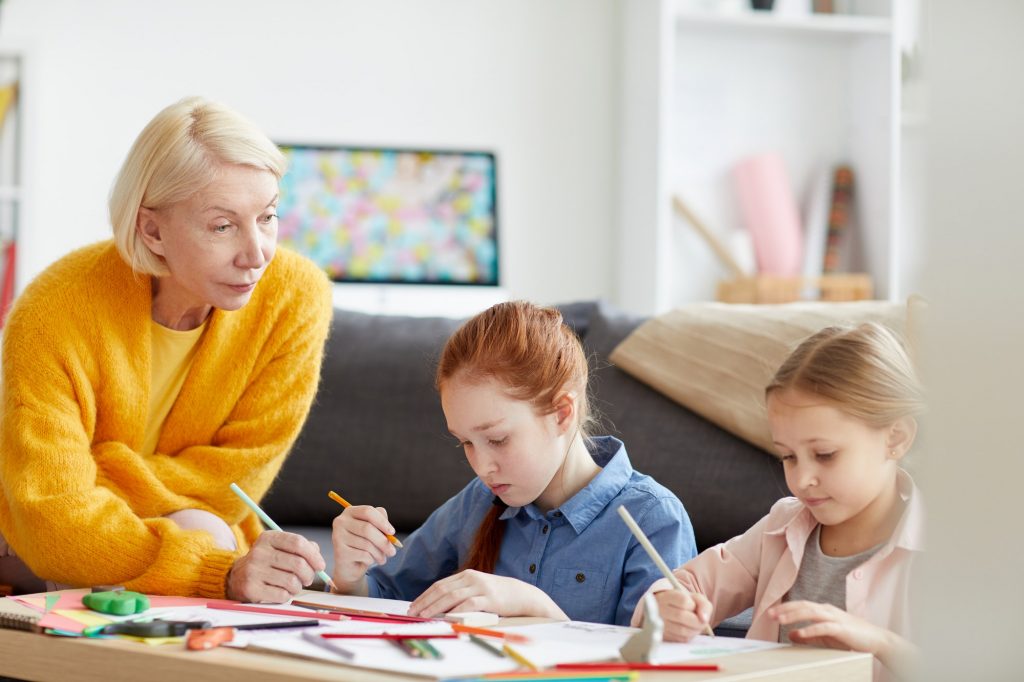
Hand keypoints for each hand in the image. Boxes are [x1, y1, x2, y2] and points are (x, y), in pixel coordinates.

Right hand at [225, 530, 325, 602]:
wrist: (235, 578)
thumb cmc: (266, 563)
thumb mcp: (279, 548)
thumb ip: (300, 547)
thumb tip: (316, 554)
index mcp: (268, 538)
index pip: (298, 543)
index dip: (314, 555)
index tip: (320, 566)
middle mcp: (259, 552)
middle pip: (298, 563)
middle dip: (309, 574)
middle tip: (308, 579)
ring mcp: (253, 571)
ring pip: (292, 581)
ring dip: (298, 587)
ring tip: (294, 586)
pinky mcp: (251, 589)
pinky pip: (282, 595)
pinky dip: (288, 596)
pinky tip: (282, 592)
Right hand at [331, 505, 397, 589]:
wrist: (349, 566)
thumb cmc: (363, 545)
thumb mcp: (374, 531)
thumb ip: (381, 524)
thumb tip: (389, 530)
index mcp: (350, 512)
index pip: (367, 511)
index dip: (382, 521)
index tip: (392, 532)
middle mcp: (341, 522)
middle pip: (367, 528)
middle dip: (383, 541)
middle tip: (393, 552)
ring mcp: (338, 536)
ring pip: (366, 544)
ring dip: (379, 553)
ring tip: (382, 558)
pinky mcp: (339, 552)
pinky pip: (363, 555)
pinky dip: (371, 559)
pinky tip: (370, 561)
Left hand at [407, 570, 567, 619]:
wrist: (522, 595)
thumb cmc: (497, 595)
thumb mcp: (477, 589)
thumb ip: (461, 593)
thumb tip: (438, 605)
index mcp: (466, 575)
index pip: (440, 585)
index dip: (425, 595)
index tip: (414, 606)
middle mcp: (471, 578)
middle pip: (442, 589)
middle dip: (425, 602)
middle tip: (413, 613)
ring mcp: (480, 587)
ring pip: (452, 596)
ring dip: (435, 607)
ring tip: (424, 616)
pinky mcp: (489, 598)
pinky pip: (469, 604)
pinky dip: (456, 610)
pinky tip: (447, 617)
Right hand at [652, 587, 713, 641]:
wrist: (669, 612)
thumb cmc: (684, 605)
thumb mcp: (695, 599)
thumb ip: (704, 605)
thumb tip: (704, 620)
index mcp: (667, 597)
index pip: (683, 601)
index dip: (693, 605)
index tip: (693, 606)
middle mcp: (660, 609)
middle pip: (681, 616)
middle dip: (697, 620)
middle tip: (700, 620)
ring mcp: (660, 624)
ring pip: (682, 630)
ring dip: (695, 629)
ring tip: (695, 625)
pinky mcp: (664, 636)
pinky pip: (681, 639)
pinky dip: (690, 635)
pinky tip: (689, 630)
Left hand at [768, 601, 915, 671]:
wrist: (877, 640)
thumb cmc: (851, 637)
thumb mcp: (826, 636)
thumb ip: (808, 635)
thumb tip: (791, 634)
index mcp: (824, 610)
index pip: (801, 605)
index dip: (785, 607)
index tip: (770, 612)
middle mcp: (828, 610)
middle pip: (803, 605)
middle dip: (785, 609)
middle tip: (770, 614)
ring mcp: (836, 618)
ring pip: (811, 612)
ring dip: (794, 615)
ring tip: (780, 620)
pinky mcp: (842, 628)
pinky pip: (823, 627)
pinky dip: (810, 629)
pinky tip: (800, 632)